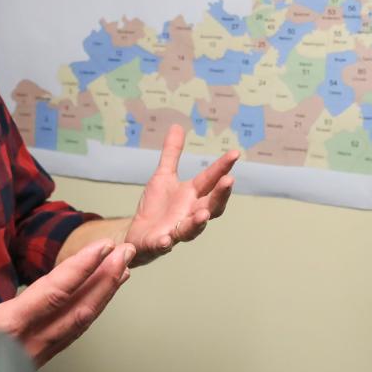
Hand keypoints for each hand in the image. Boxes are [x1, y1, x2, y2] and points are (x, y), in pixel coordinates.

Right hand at [0, 239, 133, 366]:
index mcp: (8, 327)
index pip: (54, 293)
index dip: (81, 268)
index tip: (104, 248)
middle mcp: (29, 343)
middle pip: (77, 309)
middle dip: (105, 279)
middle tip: (128, 252)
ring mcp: (36, 354)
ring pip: (79, 324)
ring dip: (103, 295)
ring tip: (122, 271)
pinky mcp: (36, 359)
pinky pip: (71, 334)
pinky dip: (89, 313)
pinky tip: (96, 301)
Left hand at [123, 124, 237, 265]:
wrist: (137, 235)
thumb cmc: (156, 207)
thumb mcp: (163, 176)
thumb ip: (172, 154)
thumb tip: (178, 126)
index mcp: (192, 195)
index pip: (210, 180)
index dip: (222, 167)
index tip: (235, 153)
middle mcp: (189, 213)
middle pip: (211, 206)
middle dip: (220, 195)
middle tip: (228, 181)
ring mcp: (176, 230)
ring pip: (191, 229)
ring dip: (198, 223)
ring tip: (203, 214)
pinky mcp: (159, 244)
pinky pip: (163, 245)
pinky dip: (165, 243)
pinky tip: (166, 240)